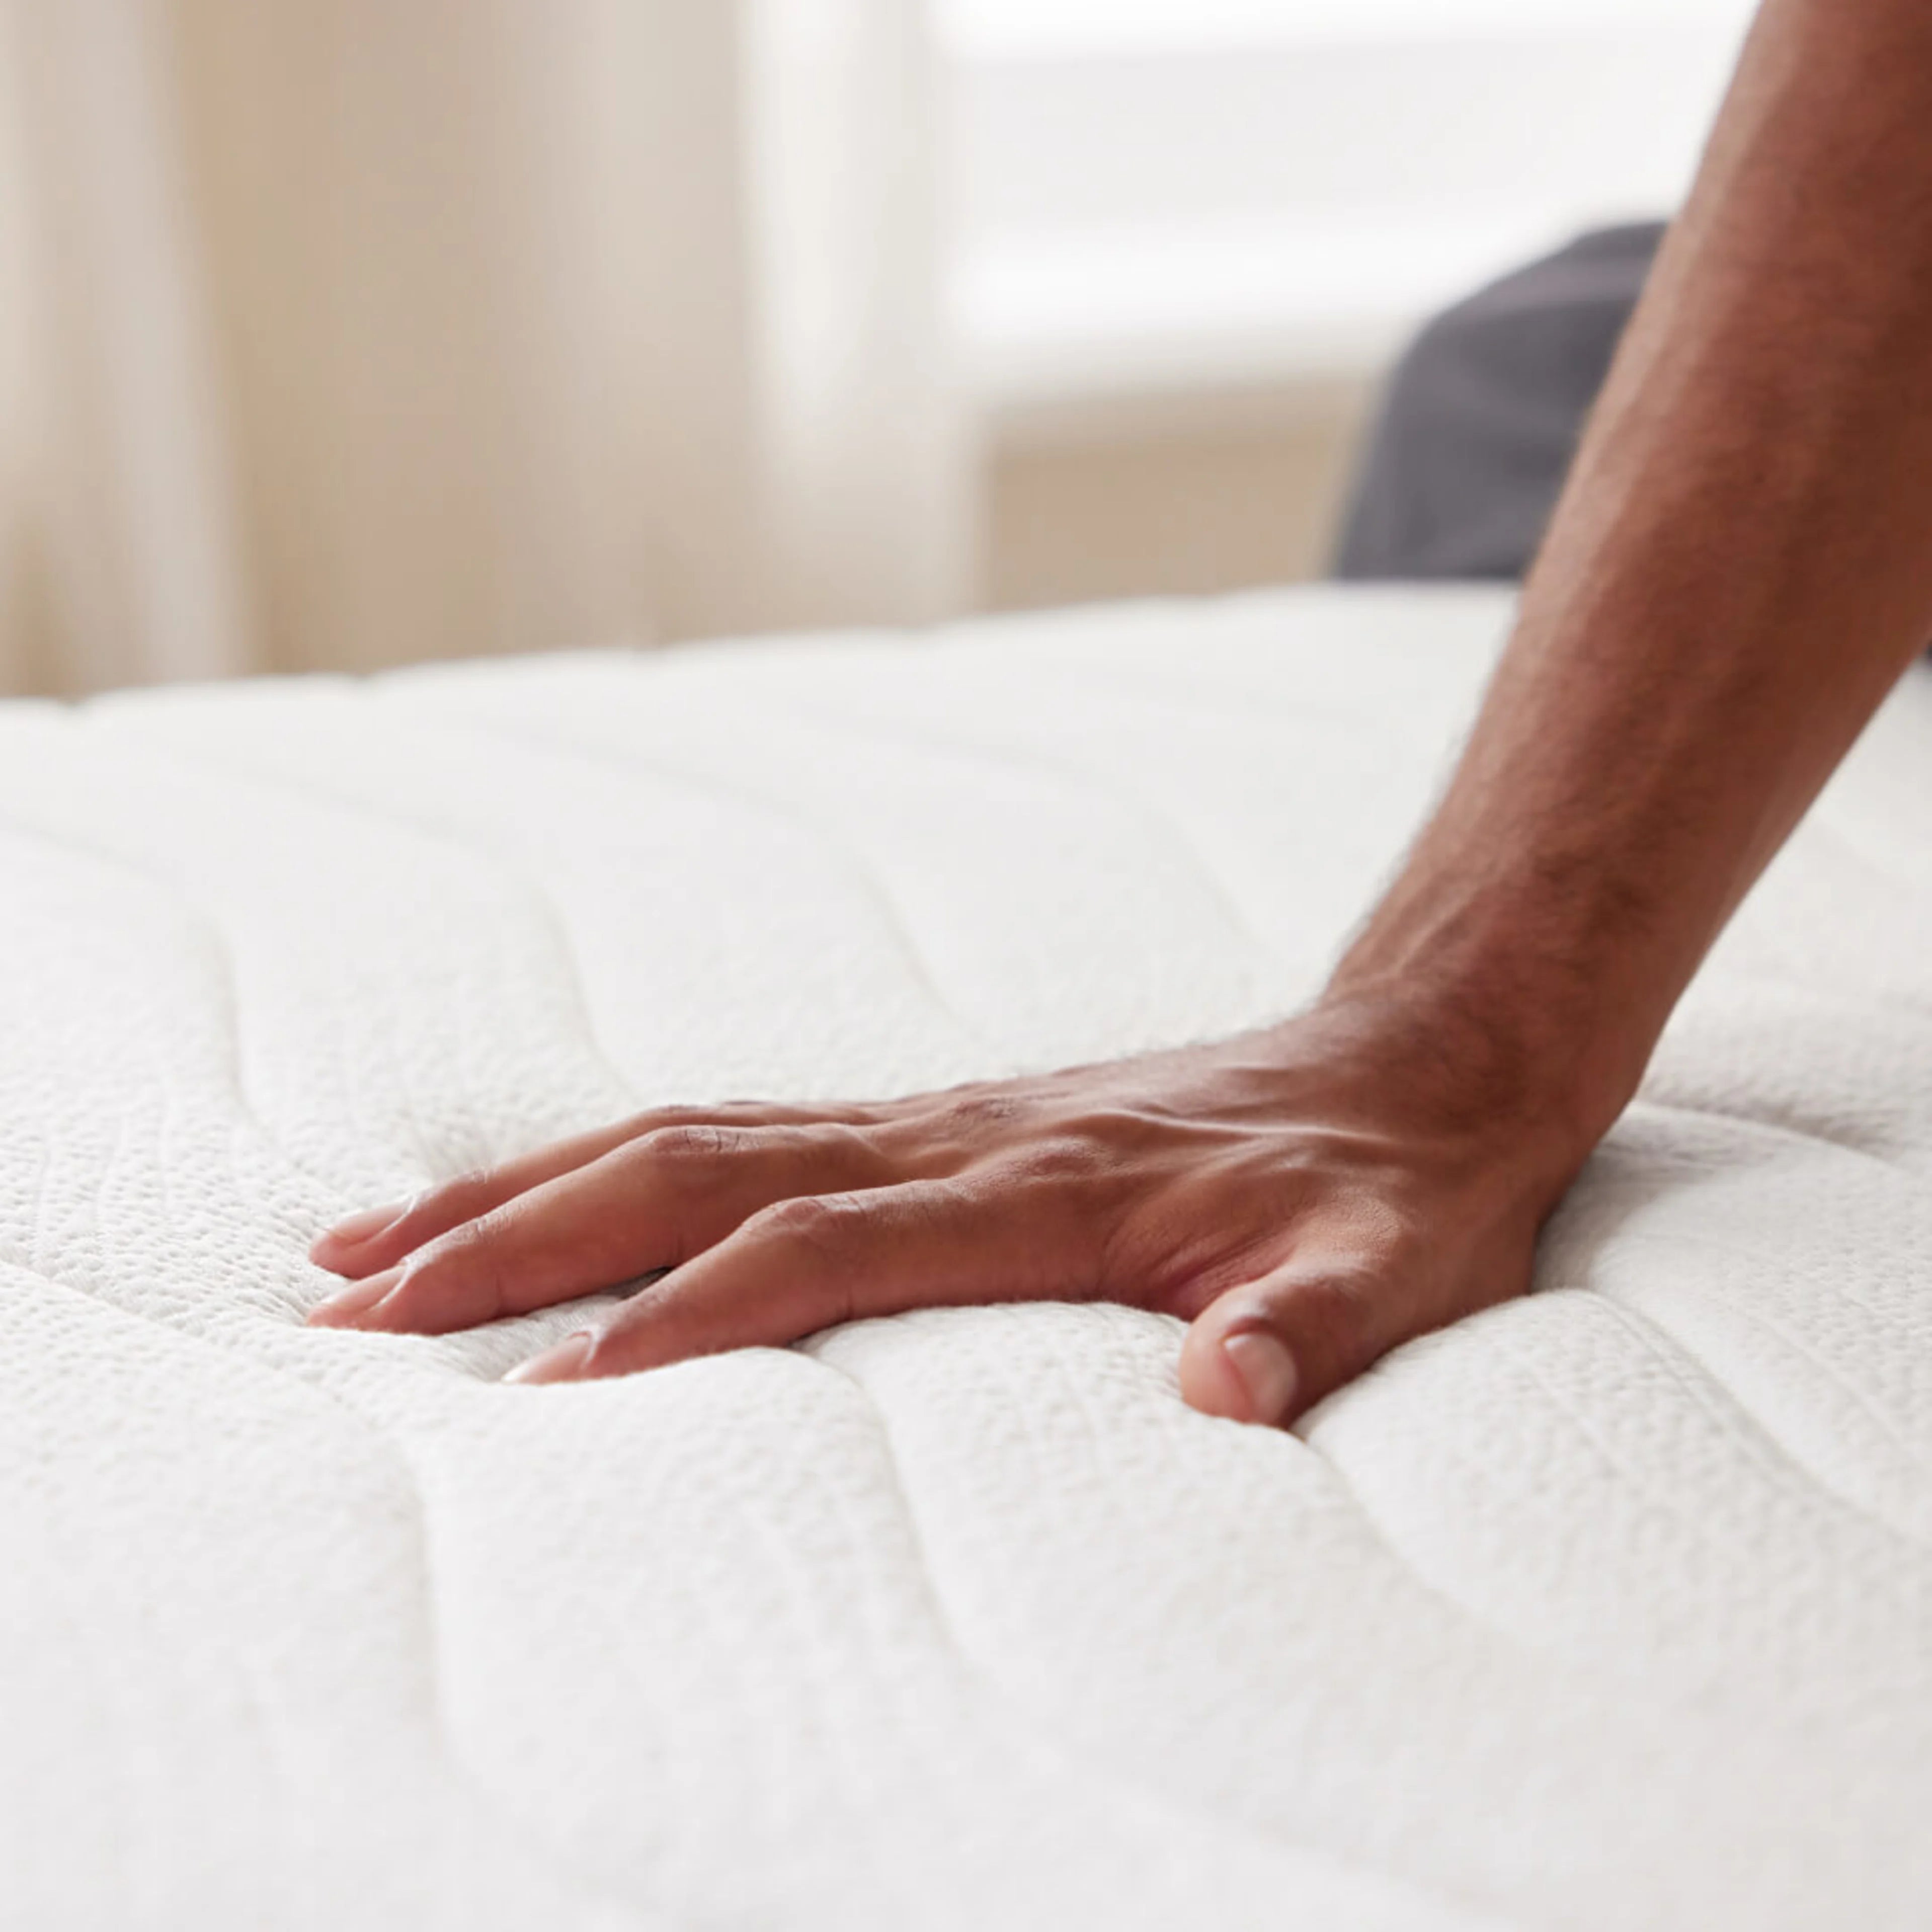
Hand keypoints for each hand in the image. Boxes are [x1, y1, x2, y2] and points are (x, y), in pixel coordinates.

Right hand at [306, 994, 1592, 1425]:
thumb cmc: (1398, 1189)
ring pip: (690, 1133)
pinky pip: (739, 1125)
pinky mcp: (937, 1118)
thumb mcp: (1390, 1275)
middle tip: (361, 1301)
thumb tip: (1223, 1394)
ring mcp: (936, 1115)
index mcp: (1046, 1189)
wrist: (1421, 1060)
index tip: (545, 1400)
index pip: (818, 1249)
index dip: (681, 1320)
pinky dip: (616, 1157)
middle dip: (524, 1233)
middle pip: (698, 1168)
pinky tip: (544, 1193)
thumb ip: (1310, 1331)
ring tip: (375, 1242)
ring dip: (530, 1184)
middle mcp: (959, 1135)